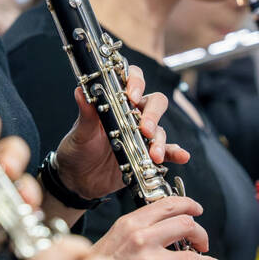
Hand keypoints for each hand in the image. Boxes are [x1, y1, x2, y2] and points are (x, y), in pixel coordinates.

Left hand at [0, 106, 40, 259]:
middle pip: (12, 148)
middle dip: (12, 155)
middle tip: (4, 166)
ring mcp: (4, 186)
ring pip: (23, 176)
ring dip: (24, 182)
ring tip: (19, 193)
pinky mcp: (13, 211)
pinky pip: (28, 206)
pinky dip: (29, 207)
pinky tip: (25, 210)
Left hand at [52, 66, 188, 199]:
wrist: (78, 179)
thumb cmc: (77, 149)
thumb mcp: (80, 132)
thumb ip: (85, 113)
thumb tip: (80, 91)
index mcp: (114, 102)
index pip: (131, 80)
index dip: (136, 82)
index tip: (132, 95)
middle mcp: (131, 115)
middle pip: (153, 102)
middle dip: (153, 113)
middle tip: (145, 128)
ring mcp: (140, 135)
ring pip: (159, 129)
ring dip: (160, 140)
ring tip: (154, 154)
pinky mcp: (146, 155)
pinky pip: (166, 151)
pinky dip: (175, 152)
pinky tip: (181, 156)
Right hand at [91, 196, 231, 259]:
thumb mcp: (116, 234)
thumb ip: (139, 227)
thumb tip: (166, 222)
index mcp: (131, 223)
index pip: (168, 205)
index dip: (189, 205)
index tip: (197, 209)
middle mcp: (141, 239)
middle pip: (186, 226)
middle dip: (200, 234)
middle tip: (201, 243)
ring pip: (193, 257)